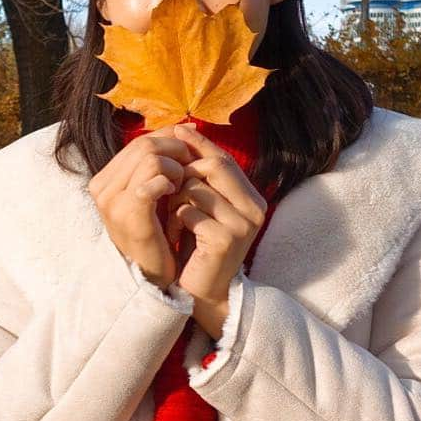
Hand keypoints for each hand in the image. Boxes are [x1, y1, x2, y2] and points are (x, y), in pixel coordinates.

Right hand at [88, 124, 193, 290]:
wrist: (152, 276)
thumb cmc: (156, 234)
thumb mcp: (153, 193)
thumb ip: (161, 161)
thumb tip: (186, 126)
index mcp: (104, 180)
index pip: (138, 142)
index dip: (169, 141)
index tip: (188, 155)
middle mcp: (101, 188)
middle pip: (143, 144)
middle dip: (174, 151)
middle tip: (190, 168)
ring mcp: (111, 201)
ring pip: (149, 157)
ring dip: (175, 167)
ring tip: (182, 183)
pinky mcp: (128, 213)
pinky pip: (152, 179)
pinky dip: (170, 181)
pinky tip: (177, 194)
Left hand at [164, 123, 266, 338]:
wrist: (201, 291)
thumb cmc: (196, 245)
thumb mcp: (201, 205)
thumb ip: (198, 176)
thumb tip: (183, 129)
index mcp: (251, 197)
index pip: (224, 159)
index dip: (200, 143)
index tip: (176, 130)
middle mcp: (254, 209)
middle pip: (213, 166)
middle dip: (183, 172)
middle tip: (167, 187)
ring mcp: (242, 225)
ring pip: (196, 188)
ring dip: (174, 201)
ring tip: (171, 219)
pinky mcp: (225, 240)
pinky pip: (189, 213)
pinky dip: (175, 221)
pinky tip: (175, 236)